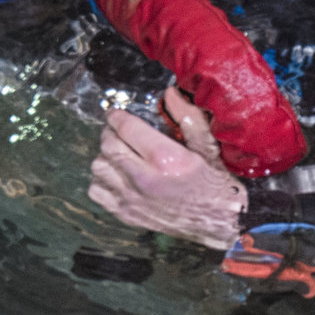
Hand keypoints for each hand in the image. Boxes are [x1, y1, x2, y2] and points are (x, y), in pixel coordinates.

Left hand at [90, 87, 248, 247]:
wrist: (218, 222)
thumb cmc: (214, 182)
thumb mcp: (208, 146)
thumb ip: (189, 117)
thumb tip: (170, 93)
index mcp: (166, 159)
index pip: (126, 128)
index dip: (116, 117)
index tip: (116, 114)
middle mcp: (145, 179)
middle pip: (108, 146)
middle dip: (110, 133)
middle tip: (118, 131)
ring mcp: (133, 199)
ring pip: (99, 167)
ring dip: (105, 156)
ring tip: (119, 153)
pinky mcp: (127, 214)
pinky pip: (96, 192)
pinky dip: (101, 180)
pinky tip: (117, 176)